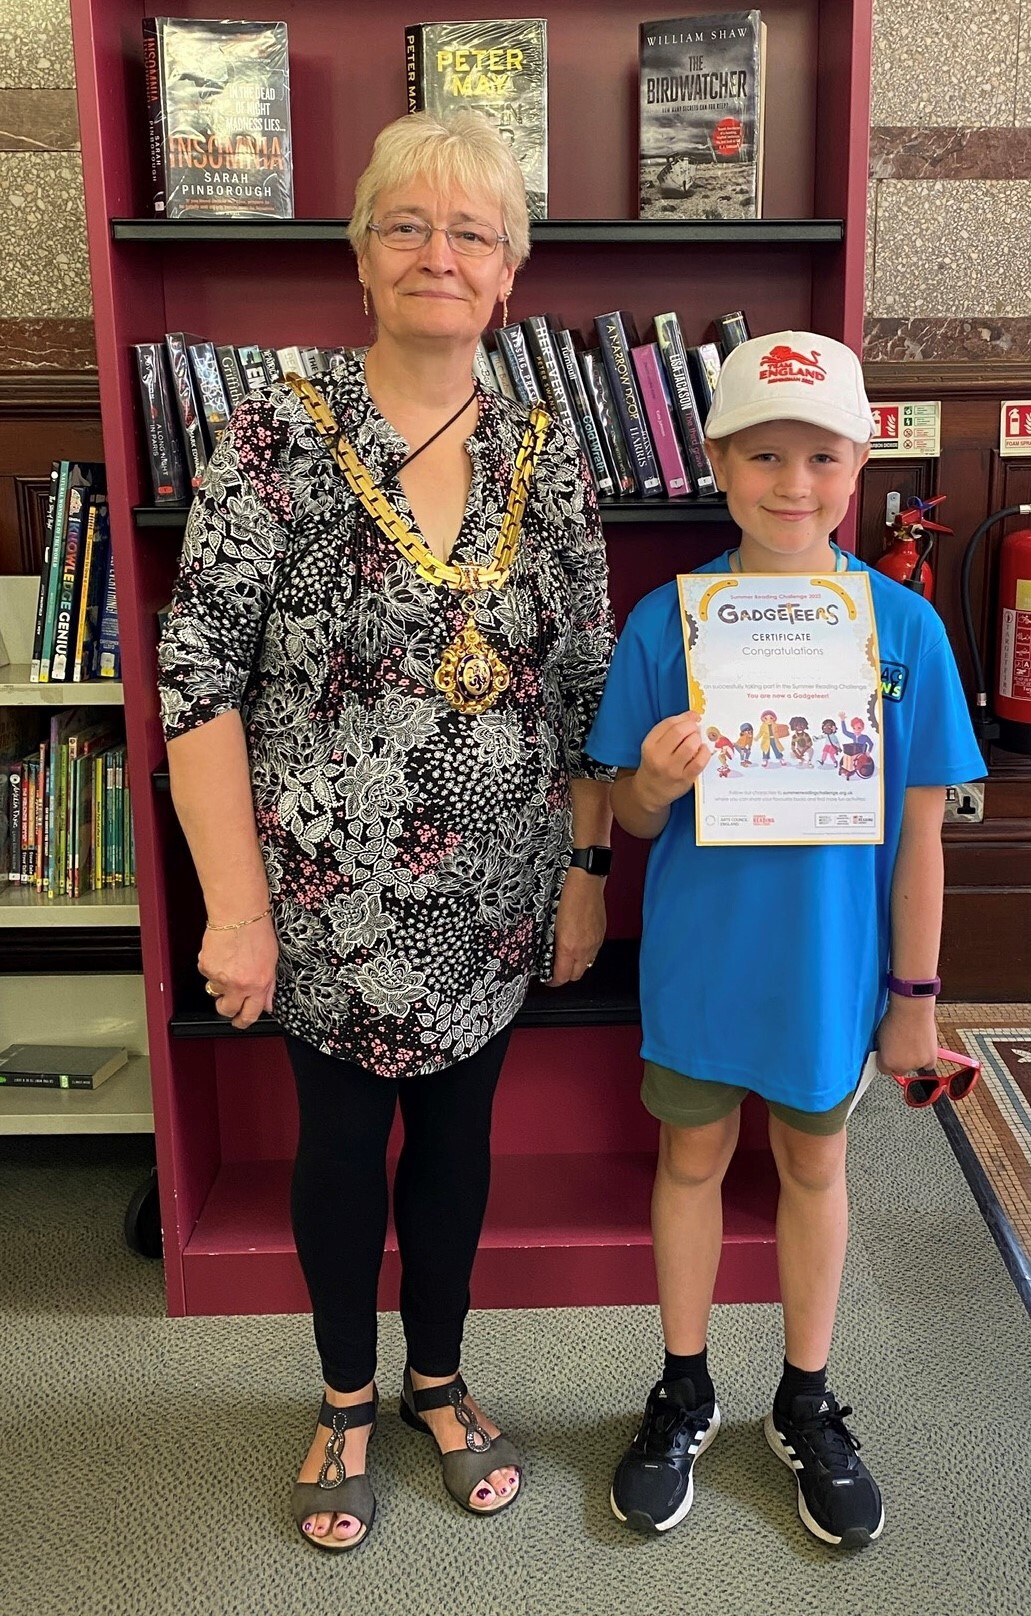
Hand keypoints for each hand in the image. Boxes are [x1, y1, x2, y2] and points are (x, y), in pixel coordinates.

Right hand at [198, 915, 278, 1029]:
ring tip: (229, 964)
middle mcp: (239, 984)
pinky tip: (222, 954)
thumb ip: (269, 986)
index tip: (241, 1022)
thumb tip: (267, 1004)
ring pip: (215, 991)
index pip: (250, 1014)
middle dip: (227, 1010)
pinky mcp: (206, 967)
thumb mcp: (272, 961)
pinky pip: (207, 975)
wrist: (237, 914)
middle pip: (227, 1011)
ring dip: (220, 983)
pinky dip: (212, 967)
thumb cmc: (257, 932)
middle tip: (228, 1002)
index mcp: (258, 984)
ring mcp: (220, 977)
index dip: (243, 1021)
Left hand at [547, 867, 606, 985]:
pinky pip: (594, 953)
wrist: (585, 882)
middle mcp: (584, 948)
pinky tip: (578, 945)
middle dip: (565, 976)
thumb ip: (551, 943)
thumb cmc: (566, 896)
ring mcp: (595, 942)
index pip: (562, 977)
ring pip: (586, 965)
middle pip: (576, 976)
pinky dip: (585, 954)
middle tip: (555, 970)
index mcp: (569, 946)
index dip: (553, 981)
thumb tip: (548, 953)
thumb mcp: (551, 923)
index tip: (548, 979)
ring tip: (567, 958)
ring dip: (576, 966)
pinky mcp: (601, 935)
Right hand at [636, 712, 711, 812]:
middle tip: (695, 729)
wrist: (650, 791)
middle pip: (680, 732)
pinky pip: (700, 761)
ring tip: (697, 741)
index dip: (684, 717)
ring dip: (698, 739)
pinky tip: (702, 751)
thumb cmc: (655, 764)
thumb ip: (670, 728)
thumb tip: (693, 715)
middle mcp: (659, 756)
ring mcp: (672, 769)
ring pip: (690, 745)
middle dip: (692, 726)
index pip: (669, 723)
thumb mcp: (654, 745)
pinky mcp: (685, 779)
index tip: (692, 717)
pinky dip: (705, 752)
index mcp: (650, 745)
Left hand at [876, 997, 937, 1076]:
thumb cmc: (896, 1018)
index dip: (887, 1061)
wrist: (912, 1010)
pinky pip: (928, 1065)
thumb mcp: (880, 1036)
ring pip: (914, 1067)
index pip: (884, 1070)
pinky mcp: (930, 1060)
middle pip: (900, 1070)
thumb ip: (884, 1050)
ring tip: (913, 1043)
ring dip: (914, 1059)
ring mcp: (916, 1064)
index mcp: (886, 1062)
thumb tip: (886, 1054)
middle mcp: (901, 1066)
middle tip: (903, 1049)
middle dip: (900, 1061)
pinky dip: (926, 1059)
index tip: (890, 1055)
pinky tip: (922, 1048)